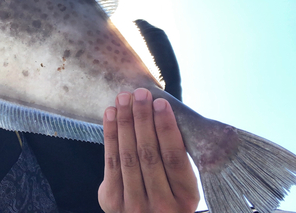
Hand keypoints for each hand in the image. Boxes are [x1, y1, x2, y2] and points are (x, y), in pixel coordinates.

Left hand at [99, 88, 198, 212]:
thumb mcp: (183, 187)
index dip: (166, 128)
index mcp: (185, 198)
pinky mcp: (111, 201)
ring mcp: (134, 205)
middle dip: (143, 119)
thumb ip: (177, 159)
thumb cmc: (168, 198)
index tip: (160, 103)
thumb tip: (165, 113)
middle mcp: (161, 205)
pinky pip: (111, 161)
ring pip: (128, 156)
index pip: (175, 158)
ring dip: (124, 122)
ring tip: (124, 98)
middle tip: (140, 93)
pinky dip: (110, 134)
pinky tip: (110, 115)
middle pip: (149, 154)